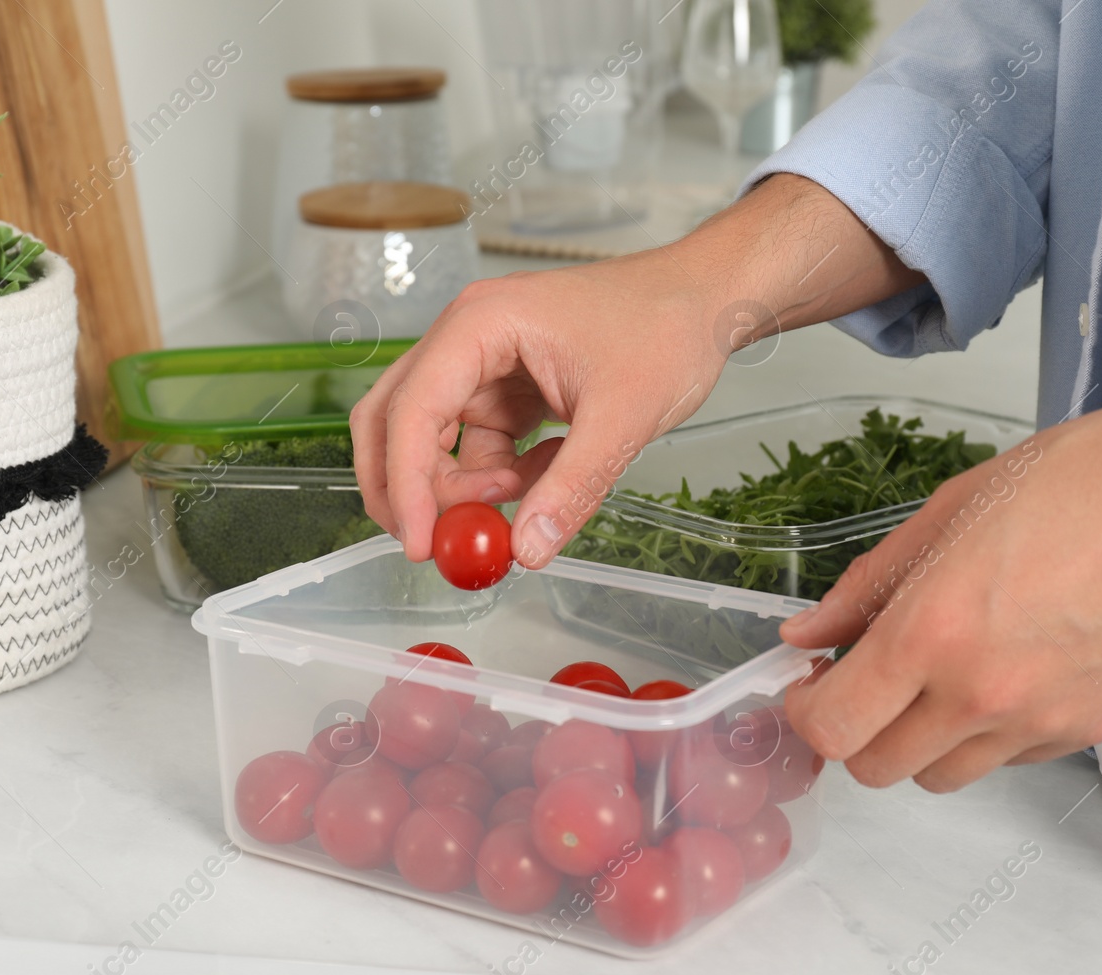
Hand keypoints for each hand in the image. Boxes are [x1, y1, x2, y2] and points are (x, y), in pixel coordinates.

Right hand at [351, 250, 727, 566]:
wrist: (705, 299)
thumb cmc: (667, 326)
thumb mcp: (624, 416)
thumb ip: (572, 486)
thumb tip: (527, 548)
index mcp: (479, 324)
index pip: (410, 411)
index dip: (405, 484)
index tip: (420, 543)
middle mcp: (466, 339)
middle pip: (396, 422)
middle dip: (408, 489)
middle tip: (437, 545)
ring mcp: (483, 365)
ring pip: (436, 443)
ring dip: (467, 486)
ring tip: (529, 495)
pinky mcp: (506, 389)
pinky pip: (480, 448)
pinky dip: (502, 477)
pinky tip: (552, 469)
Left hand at [777, 375, 1101, 791]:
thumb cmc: (1092, 480)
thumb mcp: (952, 510)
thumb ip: (868, 584)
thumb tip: (808, 633)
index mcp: (934, 633)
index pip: (834, 727)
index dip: (806, 712)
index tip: (809, 684)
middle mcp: (984, 695)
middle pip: (879, 768)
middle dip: (857, 731)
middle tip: (866, 679)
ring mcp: (1044, 724)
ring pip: (945, 775)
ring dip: (922, 740)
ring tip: (939, 673)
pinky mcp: (1095, 732)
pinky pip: (1011, 760)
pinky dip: (988, 734)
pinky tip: (1005, 670)